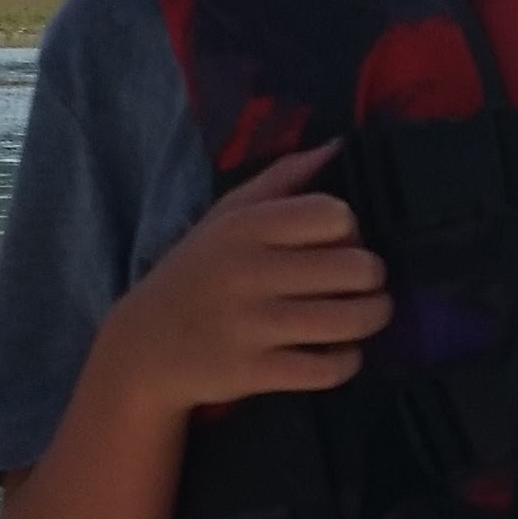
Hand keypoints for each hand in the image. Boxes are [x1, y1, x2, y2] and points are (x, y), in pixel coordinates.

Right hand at [118, 142, 391, 406]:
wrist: (144, 346)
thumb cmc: (196, 273)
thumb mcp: (225, 216)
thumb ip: (281, 178)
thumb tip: (337, 146)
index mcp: (245, 227)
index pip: (334, 215)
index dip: (352, 230)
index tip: (342, 243)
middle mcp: (249, 273)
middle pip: (354, 268)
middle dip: (373, 276)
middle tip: (365, 283)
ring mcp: (252, 326)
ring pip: (350, 320)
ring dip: (373, 317)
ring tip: (368, 314)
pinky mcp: (255, 372)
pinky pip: (329, 369)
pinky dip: (348, 361)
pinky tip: (341, 352)